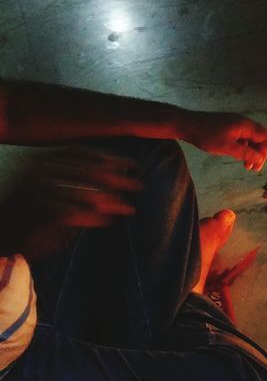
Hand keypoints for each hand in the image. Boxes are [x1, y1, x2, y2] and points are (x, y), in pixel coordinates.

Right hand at [0, 149, 141, 257]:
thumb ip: (75, 175)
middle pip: (86, 170)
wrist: (3, 228)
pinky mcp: (38, 214)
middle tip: (139, 185)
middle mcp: (37, 172)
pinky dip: (92, 216)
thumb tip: (115, 172)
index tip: (131, 163)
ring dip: (109, 200)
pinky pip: (72, 213)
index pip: (79, 152)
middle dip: (116, 178)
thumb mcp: (49, 184)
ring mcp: (36, 192)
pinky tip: (107, 220)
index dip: (107, 156)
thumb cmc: (28, 207)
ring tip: (128, 207)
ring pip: (83, 192)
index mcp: (40, 160)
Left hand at [181, 111, 266, 170]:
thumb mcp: (227, 148)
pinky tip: (239, 158)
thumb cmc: (206, 135)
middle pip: (260, 138)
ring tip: (248, 167)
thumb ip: (246, 153)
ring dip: (251, 153)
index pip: (266, 137)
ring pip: (250, 140)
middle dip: (261, 154)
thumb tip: (261, 158)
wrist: (186, 124)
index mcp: (245, 125)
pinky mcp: (229, 127)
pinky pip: (242, 139)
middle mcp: (243, 123)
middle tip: (257, 169)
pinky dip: (244, 149)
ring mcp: (235, 124)